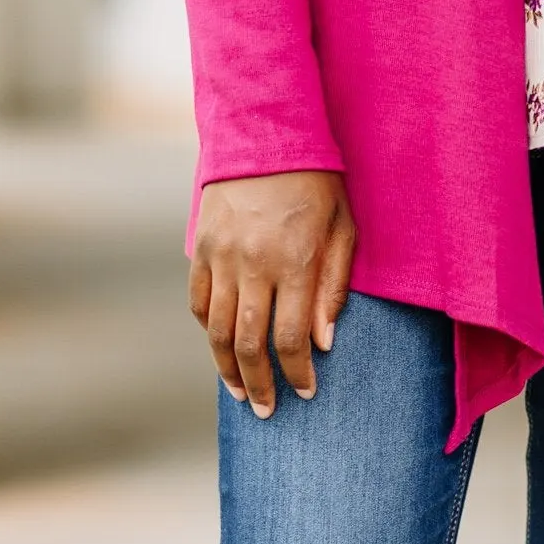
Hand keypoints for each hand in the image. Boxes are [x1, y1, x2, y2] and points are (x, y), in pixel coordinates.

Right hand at [189, 172, 355, 415]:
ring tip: (241, 394)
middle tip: (268, 411)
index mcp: (295, 261)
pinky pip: (200, 302)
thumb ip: (335, 286)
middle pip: (251, 343)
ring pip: (219, 330)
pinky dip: (209, 331)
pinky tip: (221, 349)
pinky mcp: (202, 247)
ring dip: (229, 368)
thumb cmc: (318, 183)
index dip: (298, 373)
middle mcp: (254, 263)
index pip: (291, 338)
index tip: (306, 392)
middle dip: (261, 384)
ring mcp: (222, 256)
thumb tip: (324, 342)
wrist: (266, 133)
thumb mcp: (344, 228)